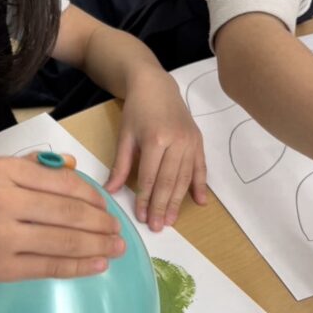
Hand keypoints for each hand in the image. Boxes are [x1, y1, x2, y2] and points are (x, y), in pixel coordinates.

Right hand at [0, 156, 124, 282]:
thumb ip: (31, 167)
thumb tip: (73, 167)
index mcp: (3, 172)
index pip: (62, 183)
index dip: (92, 196)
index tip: (106, 207)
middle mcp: (3, 202)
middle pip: (68, 212)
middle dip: (101, 223)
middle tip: (119, 231)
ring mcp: (2, 237)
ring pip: (63, 241)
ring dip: (97, 246)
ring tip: (116, 248)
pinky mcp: (0, 268)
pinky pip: (49, 267)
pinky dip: (78, 267)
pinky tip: (97, 265)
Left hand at [105, 65, 206, 229]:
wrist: (156, 85)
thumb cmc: (137, 110)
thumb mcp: (125, 136)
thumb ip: (120, 165)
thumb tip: (111, 190)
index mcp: (156, 139)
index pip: (151, 177)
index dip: (146, 199)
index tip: (142, 217)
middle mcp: (177, 141)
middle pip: (169, 181)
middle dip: (163, 206)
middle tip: (158, 226)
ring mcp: (190, 141)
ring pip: (185, 177)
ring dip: (179, 201)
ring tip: (172, 220)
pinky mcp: (198, 141)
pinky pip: (201, 167)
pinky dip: (200, 185)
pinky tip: (200, 201)